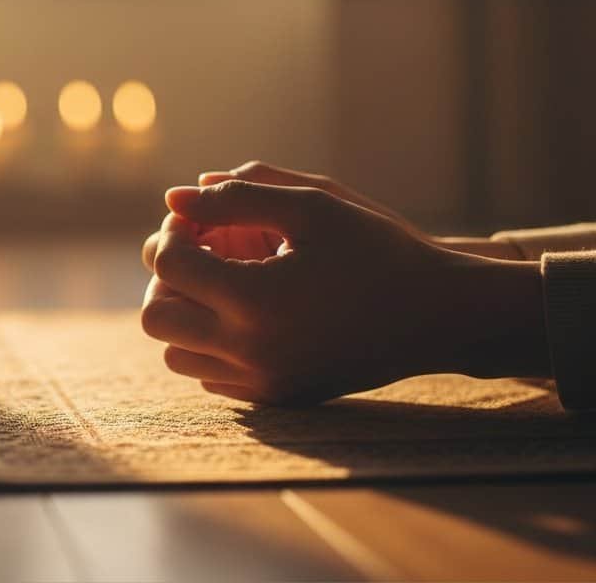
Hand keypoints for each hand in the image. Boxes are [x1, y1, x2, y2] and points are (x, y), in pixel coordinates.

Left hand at [141, 181, 547, 404]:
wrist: (438, 315)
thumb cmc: (378, 249)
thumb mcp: (313, 206)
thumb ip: (237, 196)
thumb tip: (173, 199)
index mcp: (256, 300)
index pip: (170, 267)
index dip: (171, 235)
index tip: (194, 220)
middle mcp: (251, 351)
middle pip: (157, 318)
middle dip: (166, 278)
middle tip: (197, 251)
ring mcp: (263, 382)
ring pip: (177, 354)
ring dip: (184, 313)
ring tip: (221, 280)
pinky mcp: (278, 398)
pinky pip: (211, 376)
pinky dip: (210, 343)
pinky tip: (245, 310)